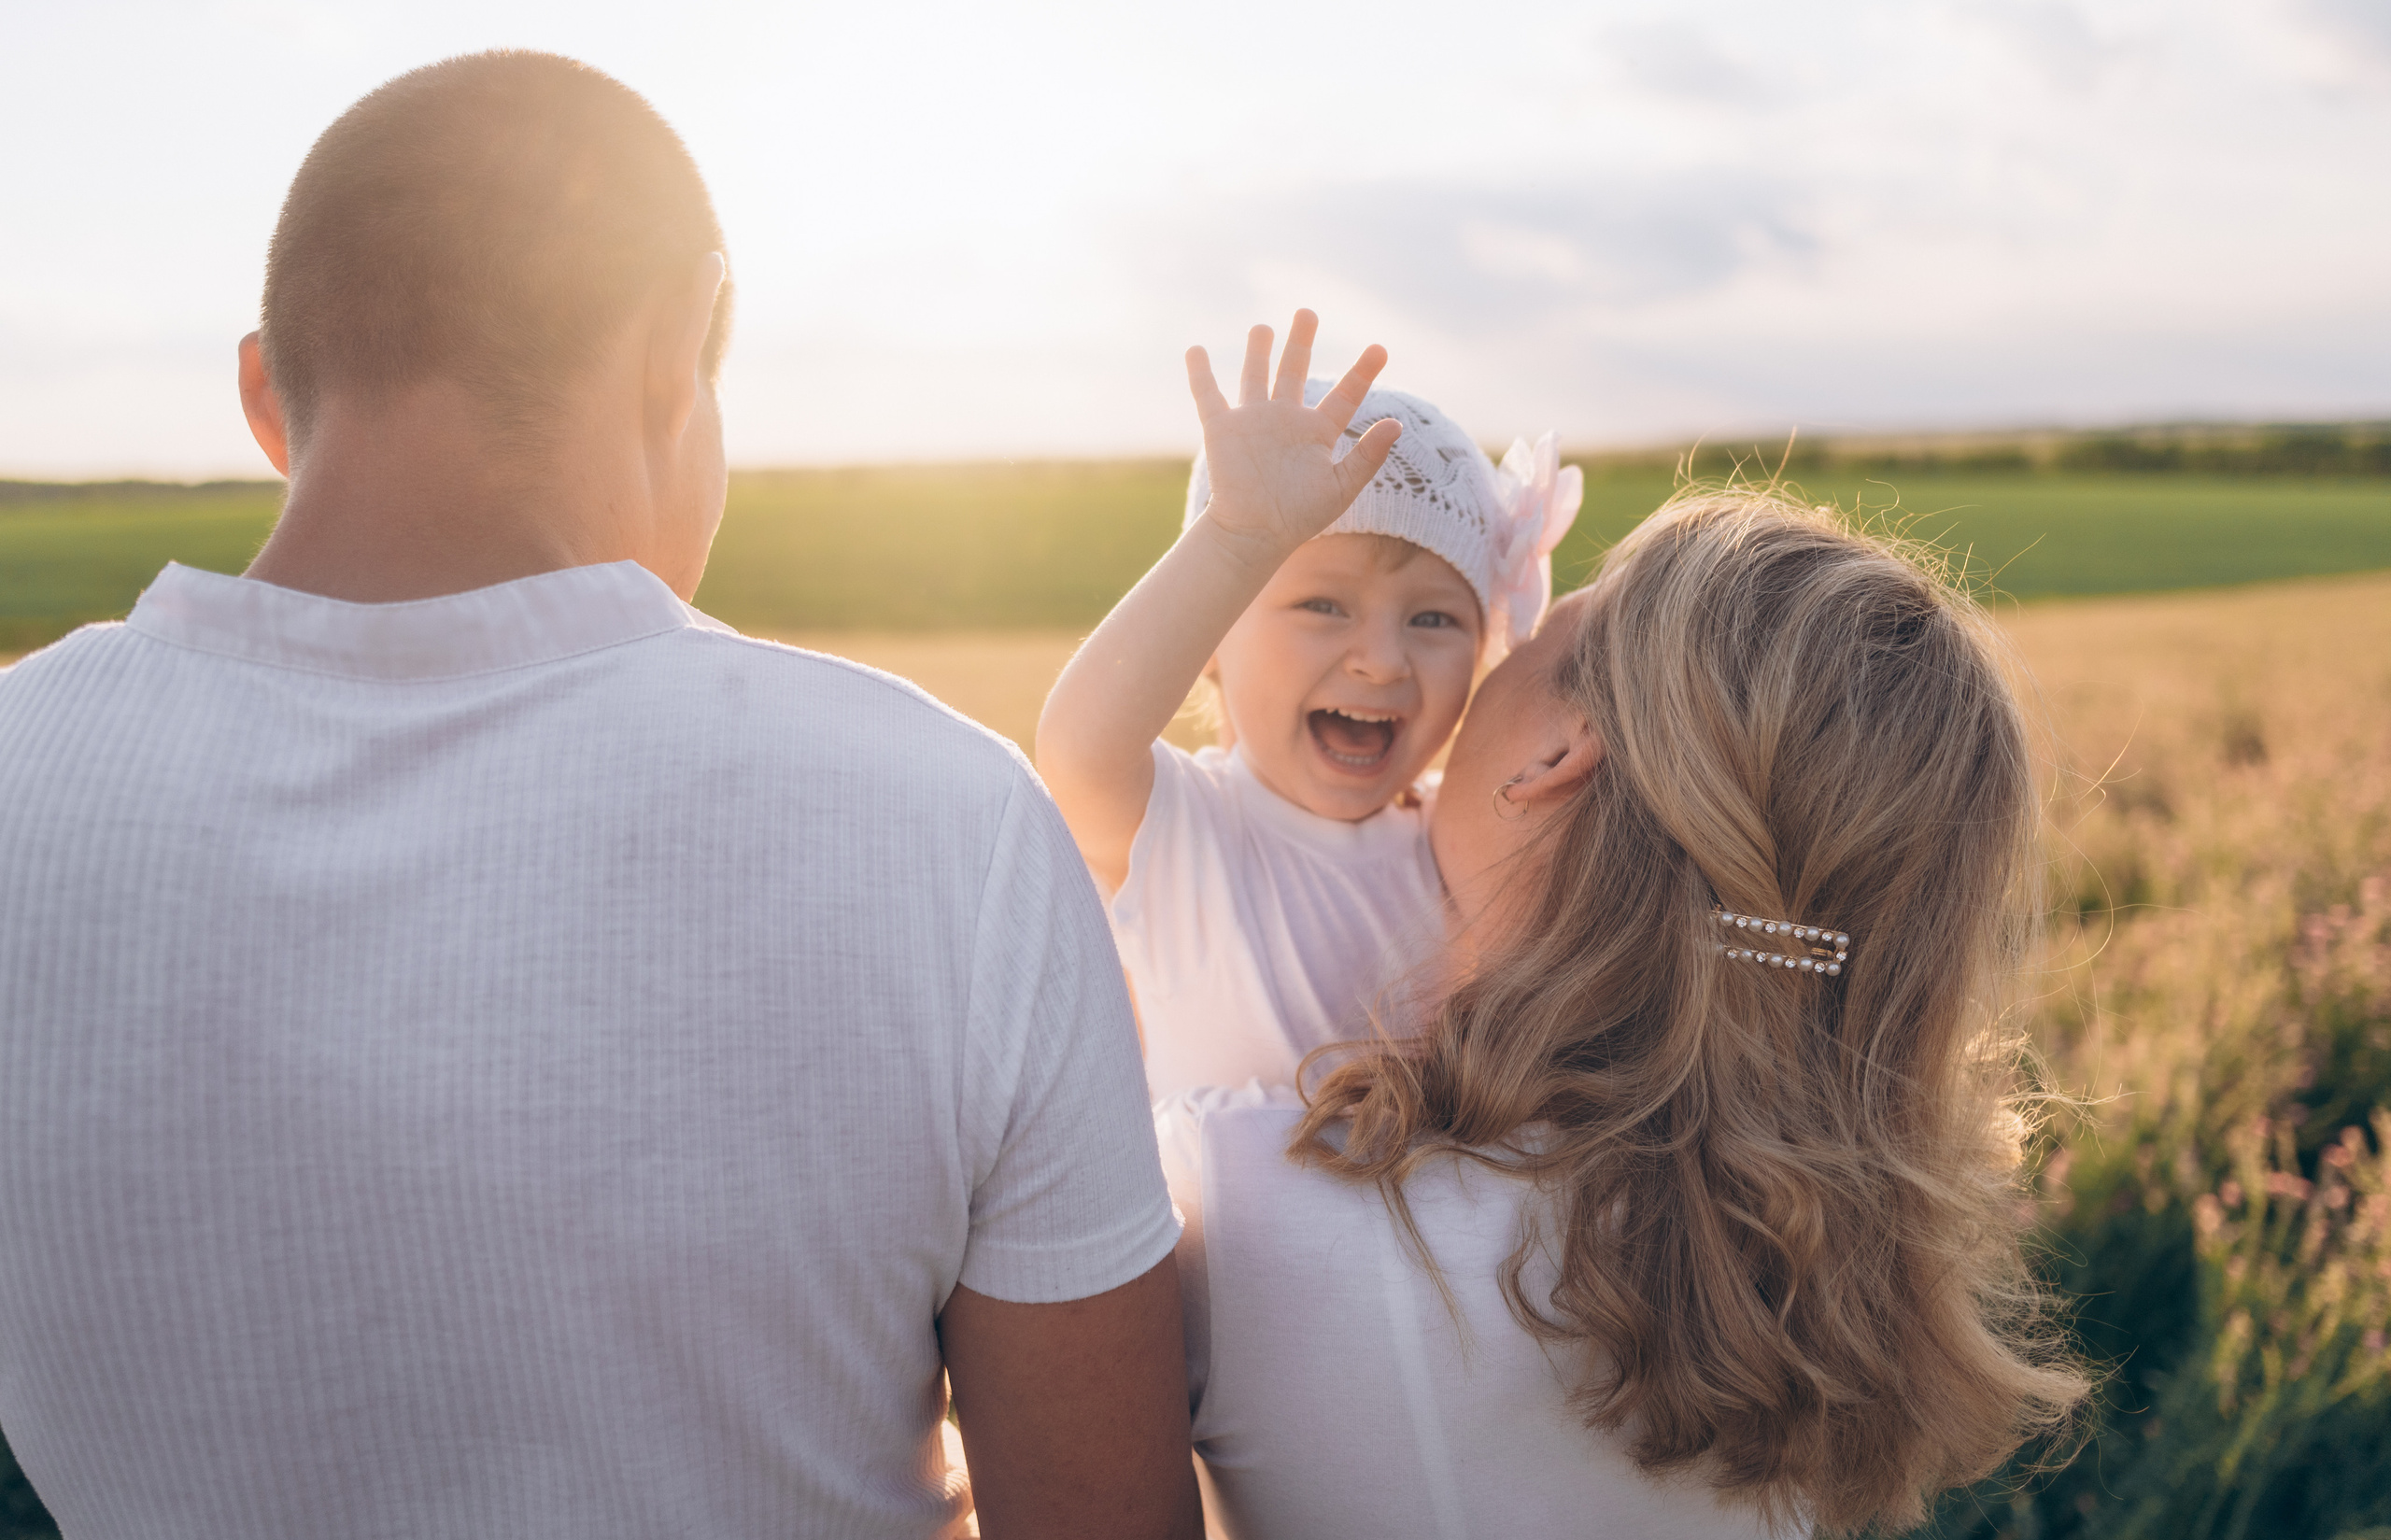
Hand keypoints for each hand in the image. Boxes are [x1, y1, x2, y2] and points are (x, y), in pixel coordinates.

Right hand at [1185, 310, 1401, 561]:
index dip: (1363, 372)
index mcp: (1317, 433)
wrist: (1254, 533)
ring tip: (1262, 327)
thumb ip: (1368, 456)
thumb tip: (1398, 423)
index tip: (1380, 348)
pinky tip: (1194, 349)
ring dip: (1258, 351)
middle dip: (1301, 342)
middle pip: (1294, 371)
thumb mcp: (1341, 487)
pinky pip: (1207, 395)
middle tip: (1307, 313)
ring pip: (1255, 376)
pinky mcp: (1222, 429)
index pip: (1345, 395)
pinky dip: (1199, 373)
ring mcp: (1253, 422)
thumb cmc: (1299, 517)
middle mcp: (1285, 421)